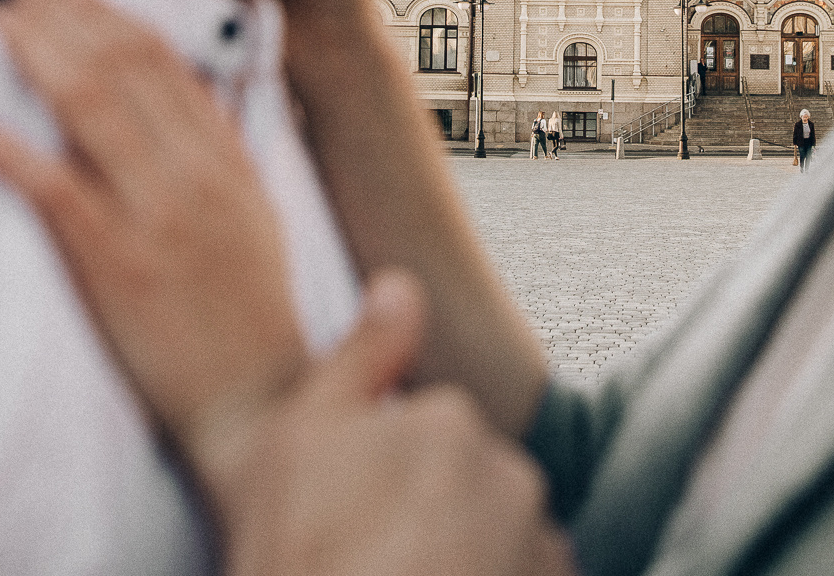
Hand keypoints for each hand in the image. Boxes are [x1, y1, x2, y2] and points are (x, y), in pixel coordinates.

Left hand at [0, 0, 307, 492]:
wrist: (263, 404)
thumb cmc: (253, 319)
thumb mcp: (259, 219)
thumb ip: (227, 152)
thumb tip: (200, 91)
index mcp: (230, 162)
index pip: (168, 61)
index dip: (109, 13)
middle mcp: (198, 175)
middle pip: (125, 65)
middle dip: (63, 14)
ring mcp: (160, 217)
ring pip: (91, 106)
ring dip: (35, 53)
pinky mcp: (119, 265)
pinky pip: (56, 191)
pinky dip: (11, 152)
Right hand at [224, 275, 575, 575]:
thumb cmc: (301, 564)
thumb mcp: (296, 445)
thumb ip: (360, 357)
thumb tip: (402, 284)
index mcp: (445, 421)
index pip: (428, 433)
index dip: (384, 478)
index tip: (351, 522)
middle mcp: (508, 473)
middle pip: (473, 486)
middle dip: (436, 521)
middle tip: (374, 565)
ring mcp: (537, 544)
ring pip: (506, 540)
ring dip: (474, 563)